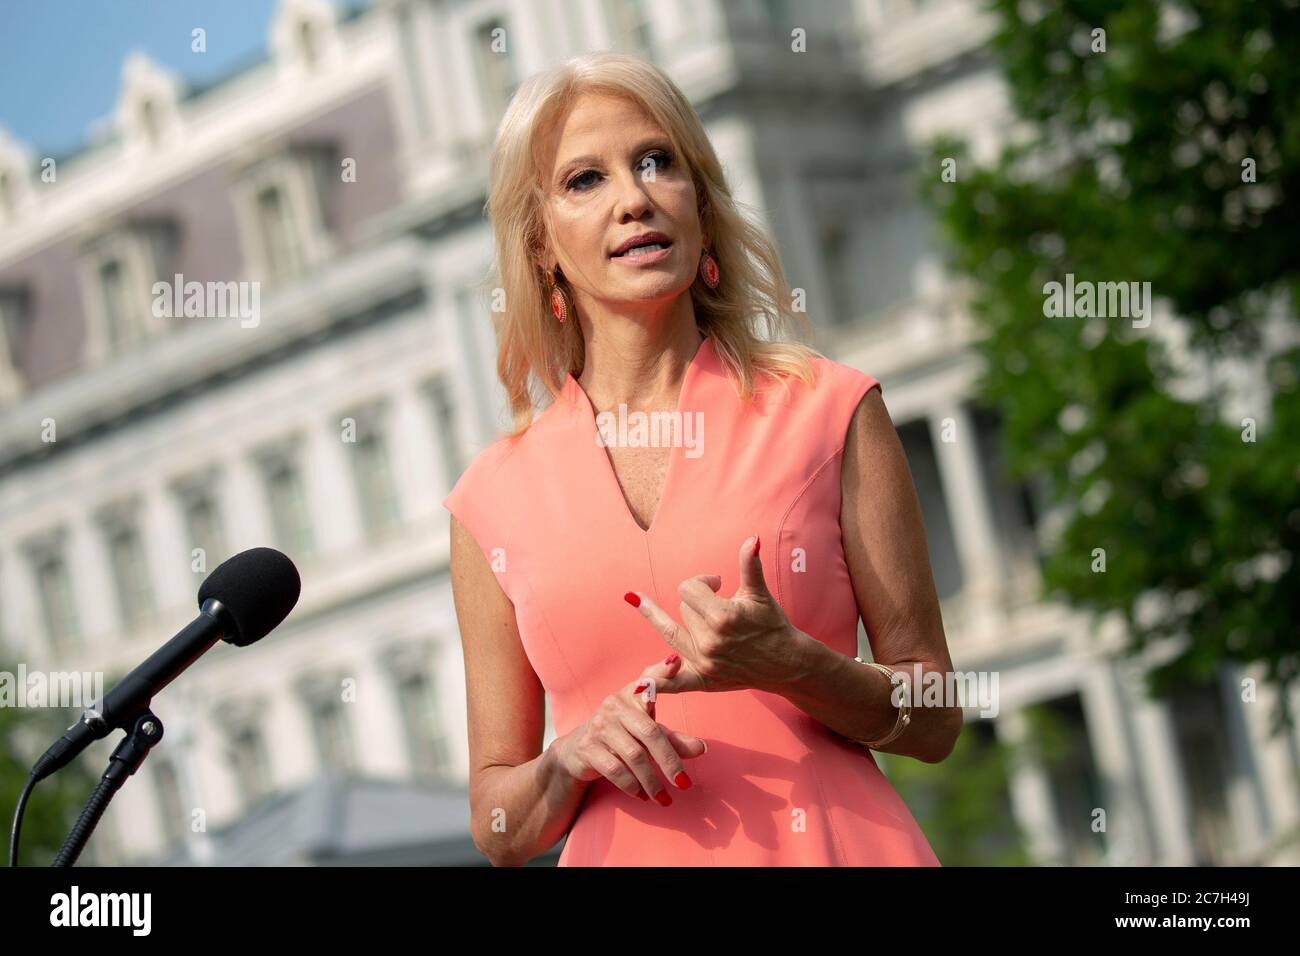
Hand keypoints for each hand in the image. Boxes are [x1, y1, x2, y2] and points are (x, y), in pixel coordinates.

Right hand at [551, 654, 706, 804]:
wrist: (576, 753)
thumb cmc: (620, 737)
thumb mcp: (646, 733)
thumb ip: (674, 740)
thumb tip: (703, 749)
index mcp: (630, 695)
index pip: (648, 680)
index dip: (662, 672)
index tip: (677, 662)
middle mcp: (614, 706)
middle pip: (649, 733)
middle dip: (669, 761)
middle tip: (684, 783)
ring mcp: (599, 727)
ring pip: (634, 756)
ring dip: (652, 781)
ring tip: (664, 798)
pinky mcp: (588, 748)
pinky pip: (615, 770)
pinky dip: (632, 786)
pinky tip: (642, 795)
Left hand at [624, 535, 807, 694]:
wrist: (787, 664)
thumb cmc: (772, 625)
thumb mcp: (759, 594)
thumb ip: (750, 565)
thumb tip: (751, 539)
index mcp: (722, 617)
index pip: (688, 589)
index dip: (702, 582)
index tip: (718, 584)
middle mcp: (710, 641)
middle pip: (682, 609)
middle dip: (698, 604)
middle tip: (720, 607)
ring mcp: (704, 663)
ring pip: (673, 632)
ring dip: (683, 622)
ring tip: (661, 609)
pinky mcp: (703, 680)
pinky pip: (673, 683)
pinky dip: (657, 682)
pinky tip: (636, 685)